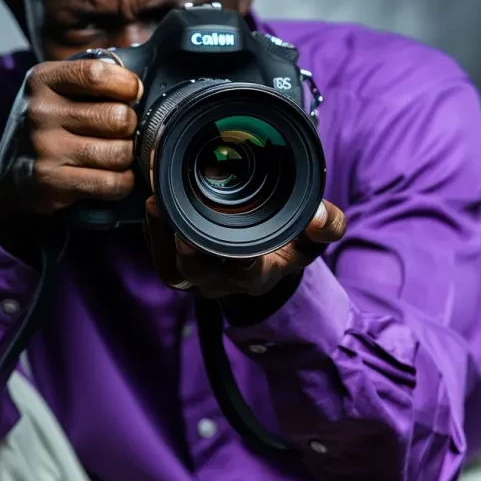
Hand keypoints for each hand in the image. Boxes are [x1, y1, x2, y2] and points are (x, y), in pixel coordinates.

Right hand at [0, 59, 142, 252]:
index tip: (133, 94)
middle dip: (130, 128)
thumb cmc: (47, 128)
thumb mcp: (56, 91)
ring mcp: (43, 148)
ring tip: (114, 155)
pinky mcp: (50, 181)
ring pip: (119, 153)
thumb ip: (92, 79)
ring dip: (126, 158)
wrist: (11, 176)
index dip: (128, 86)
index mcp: (42, 79)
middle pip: (118, 117)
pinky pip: (111, 182)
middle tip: (121, 132)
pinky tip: (113, 177)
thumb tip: (142, 83)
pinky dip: (122, 183)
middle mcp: (39, 111)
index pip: (98, 74)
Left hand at [144, 196, 346, 298]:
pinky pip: (159, 254)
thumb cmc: (288, 243)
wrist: (265, 258)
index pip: (246, 273)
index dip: (234, 258)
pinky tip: (155, 202)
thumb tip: (322, 217)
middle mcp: (225, 281)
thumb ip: (327, 225)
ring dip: (160, 234)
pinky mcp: (178, 264)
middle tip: (176, 209)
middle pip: (197, 271)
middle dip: (182, 245)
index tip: (225, 237)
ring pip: (170, 266)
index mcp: (259, 275)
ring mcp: (199, 276)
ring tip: (157, 200)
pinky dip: (154, 229)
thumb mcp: (313, 236)